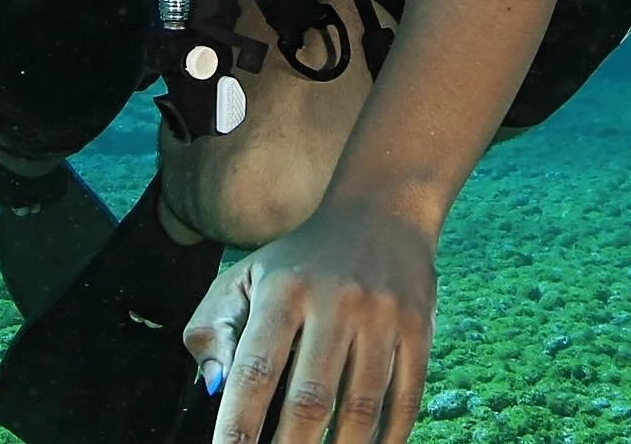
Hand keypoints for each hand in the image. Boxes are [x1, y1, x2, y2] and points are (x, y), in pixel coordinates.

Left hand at [184, 201, 436, 443]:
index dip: (239, 428)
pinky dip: (387, 440)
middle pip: (309, 400)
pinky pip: (404, 401)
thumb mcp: (246, 276)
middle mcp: (334, 299)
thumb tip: (212, 388)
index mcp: (284, 289)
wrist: (381, 209)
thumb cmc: (299, 259)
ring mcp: (381, 314)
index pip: (255, 371)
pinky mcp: (417, 326)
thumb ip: (214, 329)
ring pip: (360, 409)